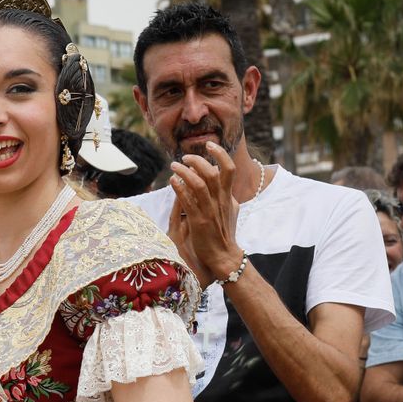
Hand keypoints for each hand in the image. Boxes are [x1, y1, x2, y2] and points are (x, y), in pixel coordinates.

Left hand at [170, 143, 241, 279]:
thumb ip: (228, 197)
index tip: (209, 145)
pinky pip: (188, 201)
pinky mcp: (199, 221)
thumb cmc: (225, 234)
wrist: (224, 257)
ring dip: (185, 171)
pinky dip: (179, 188)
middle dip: (198, 160)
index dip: (220, 154)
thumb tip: (226, 185)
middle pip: (212, 172)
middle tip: (185, 157)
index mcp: (229, 197)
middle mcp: (221, 201)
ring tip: (173, 166)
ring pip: (199, 184)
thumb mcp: (231, 212)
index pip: (228, 169)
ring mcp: (210, 211)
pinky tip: (172, 181)